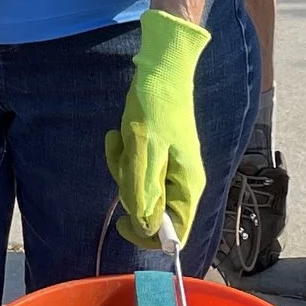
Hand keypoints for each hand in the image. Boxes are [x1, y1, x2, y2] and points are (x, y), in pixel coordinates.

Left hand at [104, 8, 210, 246]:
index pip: (175, 233)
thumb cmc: (155, 108)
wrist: (159, 69)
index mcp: (187, 185)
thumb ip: (143, 191)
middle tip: (124, 161)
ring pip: (137, 188)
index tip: (123, 222)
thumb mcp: (144, 150)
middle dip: (129, 189)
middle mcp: (180, 180)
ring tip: (120, 140)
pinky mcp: (154, 153)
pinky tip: (118, 134)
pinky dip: (122, 153)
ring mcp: (167, 166)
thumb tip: (145, 229)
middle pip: (151, 210)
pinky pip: (133, 168)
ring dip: (122, 167)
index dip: (148, 236)